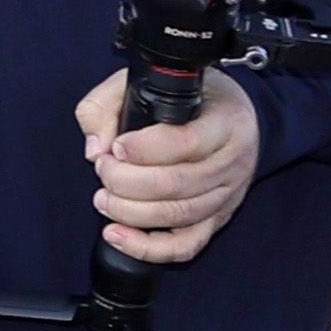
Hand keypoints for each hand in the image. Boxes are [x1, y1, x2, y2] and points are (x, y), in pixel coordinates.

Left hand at [79, 68, 264, 263]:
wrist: (235, 116)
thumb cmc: (186, 98)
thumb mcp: (146, 82)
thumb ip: (107, 105)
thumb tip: (95, 149)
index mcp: (223, 122)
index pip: (185, 142)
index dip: (143, 149)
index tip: (115, 147)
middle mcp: (232, 160)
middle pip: (177, 183)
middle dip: (126, 181)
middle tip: (102, 169)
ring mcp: (228, 194)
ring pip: (179, 215)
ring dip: (130, 212)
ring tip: (103, 198)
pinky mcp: (217, 218)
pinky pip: (187, 245)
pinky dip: (149, 247)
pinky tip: (117, 235)